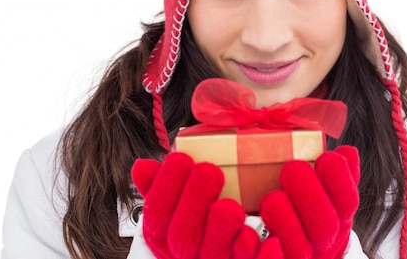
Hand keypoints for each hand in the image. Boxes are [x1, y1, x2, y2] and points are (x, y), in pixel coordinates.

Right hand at [131, 152, 283, 258]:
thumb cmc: (215, 229)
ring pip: (211, 254)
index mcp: (170, 239)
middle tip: (210, 171)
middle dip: (193, 200)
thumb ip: (162, 188)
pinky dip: (257, 255)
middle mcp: (191, 257)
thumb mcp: (183, 207)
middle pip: (180, 237)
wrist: (245, 251)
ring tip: (231, 205)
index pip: (155, 219)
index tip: (181, 159)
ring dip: (219, 226)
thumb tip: (142, 166)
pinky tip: (264, 239)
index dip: (165, 188)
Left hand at [260, 146, 359, 258]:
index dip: (340, 180)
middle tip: (291, 168)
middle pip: (325, 225)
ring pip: (299, 248)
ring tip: (272, 198)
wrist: (298, 254)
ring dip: (286, 221)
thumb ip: (338, 176)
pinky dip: (267, 252)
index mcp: (338, 219)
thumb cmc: (309, 218)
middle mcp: (324, 242)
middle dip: (309, 194)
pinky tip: (252, 233)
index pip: (348, 202)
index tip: (326, 157)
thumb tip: (348, 151)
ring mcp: (302, 257)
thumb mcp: (328, 197)